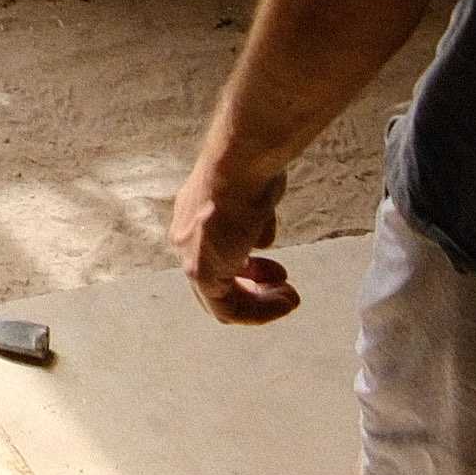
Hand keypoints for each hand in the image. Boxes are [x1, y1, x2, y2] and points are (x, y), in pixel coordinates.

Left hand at [176, 150, 305, 325]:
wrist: (240, 162)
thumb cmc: (252, 169)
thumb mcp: (255, 196)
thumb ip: (255, 220)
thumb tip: (261, 239)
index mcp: (195, 219)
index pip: (216, 257)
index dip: (250, 270)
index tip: (278, 272)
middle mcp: (186, 239)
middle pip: (216, 282)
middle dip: (253, 290)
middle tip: (282, 289)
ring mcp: (190, 256)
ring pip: (221, 301)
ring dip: (260, 305)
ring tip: (289, 300)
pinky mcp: (201, 272)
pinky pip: (228, 309)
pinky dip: (259, 312)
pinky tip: (285, 303)